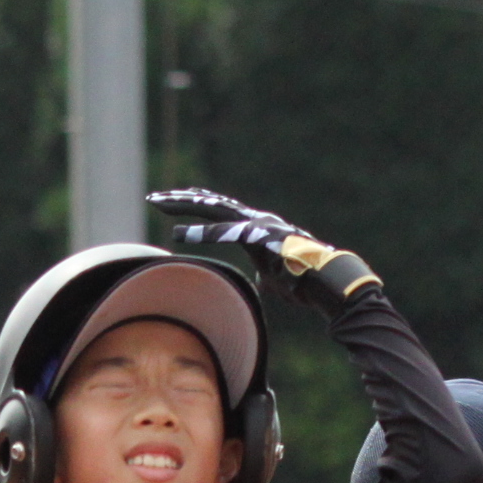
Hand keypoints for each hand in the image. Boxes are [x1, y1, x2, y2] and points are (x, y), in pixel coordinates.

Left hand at [146, 187, 379, 308]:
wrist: (326, 284)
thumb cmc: (302, 283)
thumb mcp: (273, 279)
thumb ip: (261, 274)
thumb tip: (257, 281)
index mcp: (257, 227)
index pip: (221, 212)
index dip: (196, 207)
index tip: (173, 202)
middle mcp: (257, 220)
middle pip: (214, 205)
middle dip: (183, 201)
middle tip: (155, 198)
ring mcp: (259, 226)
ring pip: (216, 213)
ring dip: (186, 209)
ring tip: (161, 206)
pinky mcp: (261, 237)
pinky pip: (225, 234)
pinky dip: (201, 233)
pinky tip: (178, 233)